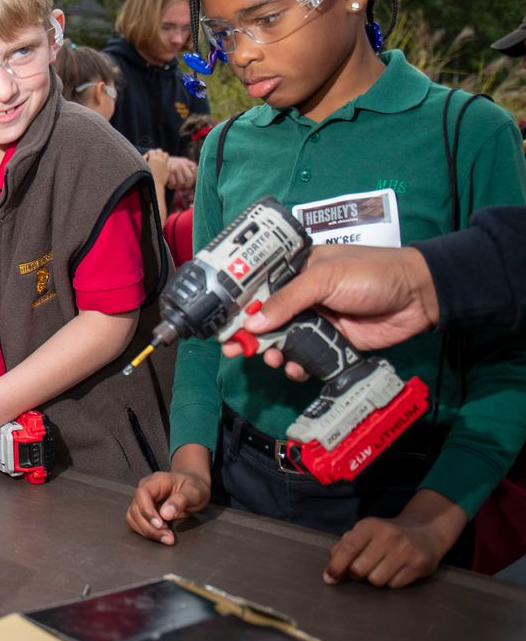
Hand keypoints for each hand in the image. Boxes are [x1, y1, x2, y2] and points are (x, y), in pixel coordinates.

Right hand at [126, 470, 210, 544]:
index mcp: (157, 481)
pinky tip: (161, 535)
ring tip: (166, 538)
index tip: (160, 525)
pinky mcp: (142, 511)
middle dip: (149, 527)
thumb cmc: (194, 488)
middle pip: (136, 508)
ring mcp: (142, 500)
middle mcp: (146, 489)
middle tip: (168, 537)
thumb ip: (181, 500)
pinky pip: (136, 522)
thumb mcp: (195, 492)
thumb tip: (166, 514)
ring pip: (133, 517)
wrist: (193, 489)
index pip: (142, 493)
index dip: (147, 510)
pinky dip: (146, 532)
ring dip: (147, 531)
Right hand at [144, 149, 170, 189]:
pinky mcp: (169, 169)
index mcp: (153, 158)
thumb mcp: (142, 167)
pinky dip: (166, 162)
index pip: (151, 151)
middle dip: (156, 153)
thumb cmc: (146, 178)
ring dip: (162, 156)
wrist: (154, 187)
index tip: (147, 159)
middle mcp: (160, 159)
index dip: (148, 155)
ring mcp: (165, 164)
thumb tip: (147, 156)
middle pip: (159, 150)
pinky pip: (169, 162)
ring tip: (158, 161)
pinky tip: (162, 166)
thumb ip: (144, 159)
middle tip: (153, 159)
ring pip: (165, 154)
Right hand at [166, 156, 197, 189]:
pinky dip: (171, 186)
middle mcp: (183, 164)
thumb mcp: (180, 165)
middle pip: (190, 179)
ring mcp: (176, 167)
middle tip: (181, 187)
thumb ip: (187, 172)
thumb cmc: (169, 166)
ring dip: (177, 186)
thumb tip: (189, 186)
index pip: (195, 174)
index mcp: (186, 162)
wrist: (156, 161)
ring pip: (181, 182)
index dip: (192, 181)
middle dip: (186, 185)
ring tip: (173, 184)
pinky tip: (168, 183)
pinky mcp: (170, 171)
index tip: (187, 184)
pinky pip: (173, 183)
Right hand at [222, 246, 439, 379]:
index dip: (239, 306)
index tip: (223, 325)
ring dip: (273, 353)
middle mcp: (302, 296)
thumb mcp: (324, 278)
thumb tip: (253, 323)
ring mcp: (317, 320)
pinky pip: (306, 357)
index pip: (258, 288)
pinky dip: (297, 366)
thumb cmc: (370, 274)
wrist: (418, 297)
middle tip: (235, 350)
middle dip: (249, 336)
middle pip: (266, 319)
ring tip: (272, 360)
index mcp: (295, 271)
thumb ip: (288, 300)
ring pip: (283, 341)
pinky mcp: (333, 342)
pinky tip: (296, 369)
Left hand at [324, 489, 465, 587]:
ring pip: (376, 581)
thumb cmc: (386, 534)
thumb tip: (331, 567)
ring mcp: (405, 551)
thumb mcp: (364, 531)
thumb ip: (345, 545)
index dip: (336, 566)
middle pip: (359, 569)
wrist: (425, 530)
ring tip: (380, 568)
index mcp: (370, 526)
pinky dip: (391, 582)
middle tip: (362, 569)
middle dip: (356, 574)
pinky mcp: (419, 565)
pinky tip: (396, 570)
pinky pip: (394, 585)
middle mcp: (388, 536)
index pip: (348, 549)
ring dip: (374, 579)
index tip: (329, 579)